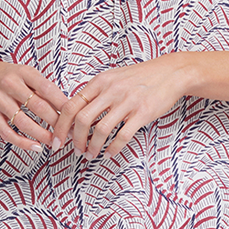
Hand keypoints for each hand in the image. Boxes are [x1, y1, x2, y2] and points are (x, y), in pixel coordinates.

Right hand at [0, 61, 68, 152]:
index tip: (74, 116)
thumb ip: (43, 88)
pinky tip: (35, 146)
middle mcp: (9, 84)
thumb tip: (67, 106)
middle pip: (38, 106)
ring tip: (54, 142)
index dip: (62, 104)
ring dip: (41, 135)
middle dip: (56, 122)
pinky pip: (7, 132)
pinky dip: (23, 142)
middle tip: (68, 133)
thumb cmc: (10, 77)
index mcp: (23, 72)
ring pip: (23, 122)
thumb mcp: (26, 74)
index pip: (47, 89)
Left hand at [52, 55, 196, 158]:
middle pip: (82, 119)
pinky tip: (109, 153)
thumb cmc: (140, 77)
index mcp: (100, 81)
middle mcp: (111, 90)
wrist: (170, 73)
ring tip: (91, 154)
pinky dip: (113, 148)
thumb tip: (76, 113)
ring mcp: (127, 102)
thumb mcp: (113, 77)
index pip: (70, 105)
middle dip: (75, 140)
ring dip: (93, 147)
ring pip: (100, 130)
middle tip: (76, 151)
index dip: (61, 126)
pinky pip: (122, 136)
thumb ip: (95, 93)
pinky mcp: (142, 113)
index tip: (58, 141)